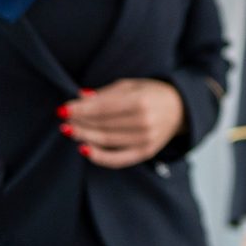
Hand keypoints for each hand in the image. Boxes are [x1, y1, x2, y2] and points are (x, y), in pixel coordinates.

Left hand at [60, 79, 184, 167]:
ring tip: (69, 130)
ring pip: (106, 141)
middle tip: (64, 119)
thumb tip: (80, 98)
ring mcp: (145, 140)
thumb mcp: (132, 85)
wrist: (181, 109)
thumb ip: (106, 93)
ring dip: (84, 136)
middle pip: (102, 125)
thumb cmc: (153, 94)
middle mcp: (144, 122)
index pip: (102, 108)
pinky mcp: (145, 152)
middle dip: (79, 122)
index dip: (80, 110)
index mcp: (140, 101)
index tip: (63, 109)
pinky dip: (98, 156)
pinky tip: (84, 149)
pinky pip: (117, 159)